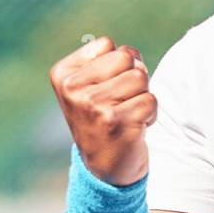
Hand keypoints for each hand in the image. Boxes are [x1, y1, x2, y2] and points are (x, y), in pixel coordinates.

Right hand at [49, 35, 156, 185]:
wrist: (105, 168)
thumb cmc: (104, 118)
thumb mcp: (91, 86)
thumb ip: (108, 61)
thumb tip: (132, 56)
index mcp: (62, 74)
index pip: (108, 44)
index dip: (118, 65)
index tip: (107, 89)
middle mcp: (73, 89)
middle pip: (126, 57)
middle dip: (133, 77)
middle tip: (121, 102)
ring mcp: (93, 106)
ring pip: (140, 77)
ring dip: (142, 96)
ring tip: (127, 114)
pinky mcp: (117, 123)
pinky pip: (151, 100)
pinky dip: (150, 114)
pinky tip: (134, 128)